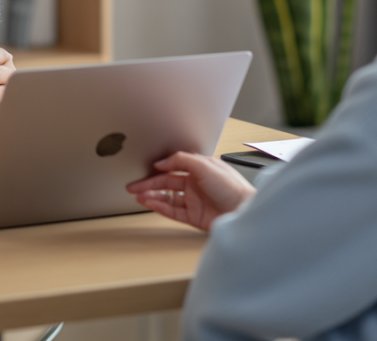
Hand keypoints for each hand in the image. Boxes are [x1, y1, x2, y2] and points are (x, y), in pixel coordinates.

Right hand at [126, 151, 255, 231]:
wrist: (243, 211)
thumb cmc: (232, 187)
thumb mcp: (205, 165)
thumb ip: (181, 160)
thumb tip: (162, 162)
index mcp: (199, 169)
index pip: (173, 167)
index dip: (159, 168)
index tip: (146, 168)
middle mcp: (195, 184)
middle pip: (166, 183)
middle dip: (148, 183)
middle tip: (132, 186)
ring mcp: (194, 201)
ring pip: (167, 197)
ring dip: (151, 195)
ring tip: (137, 196)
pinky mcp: (193, 217)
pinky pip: (172, 211)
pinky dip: (159, 207)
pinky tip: (149, 203)